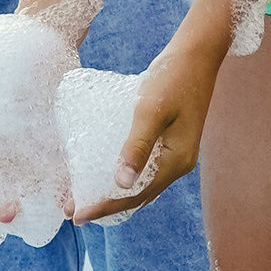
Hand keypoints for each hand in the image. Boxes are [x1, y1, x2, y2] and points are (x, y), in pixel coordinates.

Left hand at [78, 22, 220, 219]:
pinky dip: (124, 174)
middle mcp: (178, 163)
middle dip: (106, 204)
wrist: (196, 54)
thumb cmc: (172, 78)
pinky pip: (144, 167)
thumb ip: (136, 146)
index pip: (136, 195)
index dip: (106, 207)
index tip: (78, 215)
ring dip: (114, 191)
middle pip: (138, 194)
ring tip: (85, 195)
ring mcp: (175, 152)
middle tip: (74, 209)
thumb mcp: (151, 110)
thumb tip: (123, 183)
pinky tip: (106, 170)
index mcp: (176, 161)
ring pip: (141, 182)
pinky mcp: (170, 141)